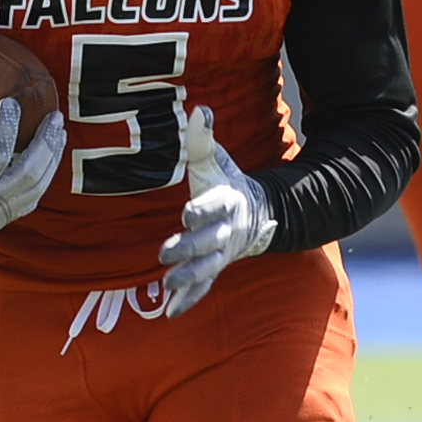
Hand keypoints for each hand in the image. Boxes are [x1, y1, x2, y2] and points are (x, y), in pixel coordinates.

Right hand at [0, 91, 64, 289]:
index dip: (6, 129)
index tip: (11, 102)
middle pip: (30, 173)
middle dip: (46, 144)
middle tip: (55, 116)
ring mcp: (0, 215)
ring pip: (37, 187)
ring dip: (52, 159)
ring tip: (58, 132)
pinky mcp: (3, 221)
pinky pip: (32, 198)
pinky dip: (44, 177)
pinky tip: (47, 160)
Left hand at [158, 105, 276, 317]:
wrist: (256, 213)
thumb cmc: (226, 183)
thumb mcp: (215, 160)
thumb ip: (202, 139)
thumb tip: (198, 109)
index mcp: (226, 201)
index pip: (214, 207)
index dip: (202, 211)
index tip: (187, 214)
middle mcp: (226, 231)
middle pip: (209, 243)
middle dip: (189, 250)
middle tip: (166, 255)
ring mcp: (222, 253)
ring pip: (207, 269)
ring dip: (188, 278)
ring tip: (168, 286)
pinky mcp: (216, 268)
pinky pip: (204, 287)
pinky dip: (189, 300)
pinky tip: (171, 312)